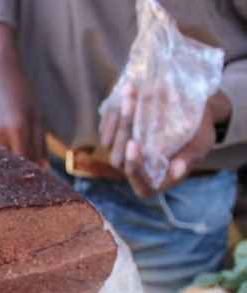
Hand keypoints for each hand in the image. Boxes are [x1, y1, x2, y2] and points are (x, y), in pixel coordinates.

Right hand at [0, 23, 46, 164]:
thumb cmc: (20, 91)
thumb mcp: (36, 115)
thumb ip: (39, 145)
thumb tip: (44, 171)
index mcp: (17, 128)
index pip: (26, 164)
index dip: (32, 176)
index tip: (38, 183)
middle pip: (9, 168)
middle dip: (17, 175)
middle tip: (25, 178)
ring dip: (4, 167)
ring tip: (11, 162)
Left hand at [100, 85, 231, 197]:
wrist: (190, 110)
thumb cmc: (199, 131)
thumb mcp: (202, 143)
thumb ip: (190, 157)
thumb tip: (177, 172)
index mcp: (156, 180)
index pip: (141, 186)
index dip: (134, 167)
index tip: (134, 143)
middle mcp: (135, 170)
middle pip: (118, 160)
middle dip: (124, 130)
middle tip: (132, 104)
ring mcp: (122, 154)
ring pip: (109, 142)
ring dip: (118, 117)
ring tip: (131, 92)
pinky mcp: (114, 138)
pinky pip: (105, 129)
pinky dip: (113, 111)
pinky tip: (126, 92)